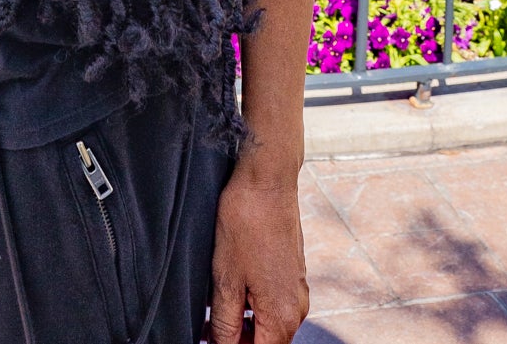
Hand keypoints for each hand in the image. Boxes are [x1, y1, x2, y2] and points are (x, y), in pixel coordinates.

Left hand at [208, 159, 307, 343]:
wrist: (268, 178)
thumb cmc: (246, 222)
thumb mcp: (225, 279)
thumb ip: (224, 325)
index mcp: (282, 316)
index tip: (213, 340)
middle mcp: (297, 307)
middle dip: (237, 342)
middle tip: (208, 330)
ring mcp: (297, 289)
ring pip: (269, 325)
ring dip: (243, 326)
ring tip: (214, 313)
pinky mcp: (293, 273)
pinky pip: (274, 304)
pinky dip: (252, 307)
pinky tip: (231, 291)